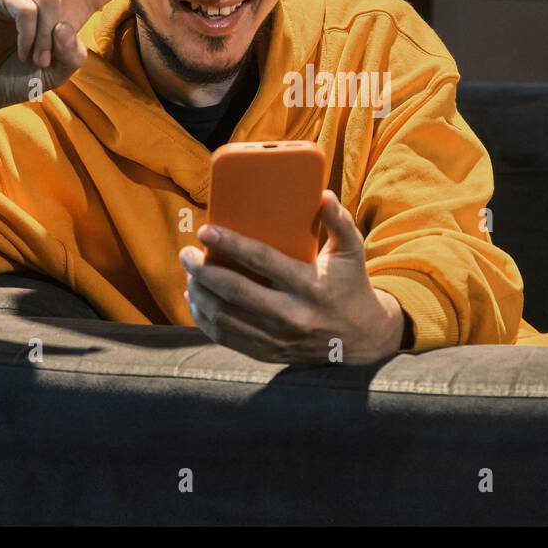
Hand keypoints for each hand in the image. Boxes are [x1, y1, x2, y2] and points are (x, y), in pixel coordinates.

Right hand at [0, 0, 154, 117]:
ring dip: (46, 39)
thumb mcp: (61, 74)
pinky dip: (29, 35)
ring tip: (35, 58)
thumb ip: (74, 56)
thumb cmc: (21, 78)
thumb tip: (66, 27)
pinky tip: (19, 48)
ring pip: (52, 1)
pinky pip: (28, 8)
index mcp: (72, 11)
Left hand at [178, 190, 407, 363]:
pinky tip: (194, 300)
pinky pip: (227, 338)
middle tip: (186, 253)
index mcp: (311, 285)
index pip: (263, 261)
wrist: (361, 339)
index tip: (206, 231)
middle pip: (236, 292)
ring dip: (199, 294)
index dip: (231, 245)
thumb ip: (339, 221)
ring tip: (188, 273)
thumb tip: (321, 195)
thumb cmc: (350, 285)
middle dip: (203, 271)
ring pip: (226, 318)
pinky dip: (204, 319)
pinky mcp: (268, 353)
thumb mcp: (352, 251)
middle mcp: (293, 315)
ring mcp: (278, 338)